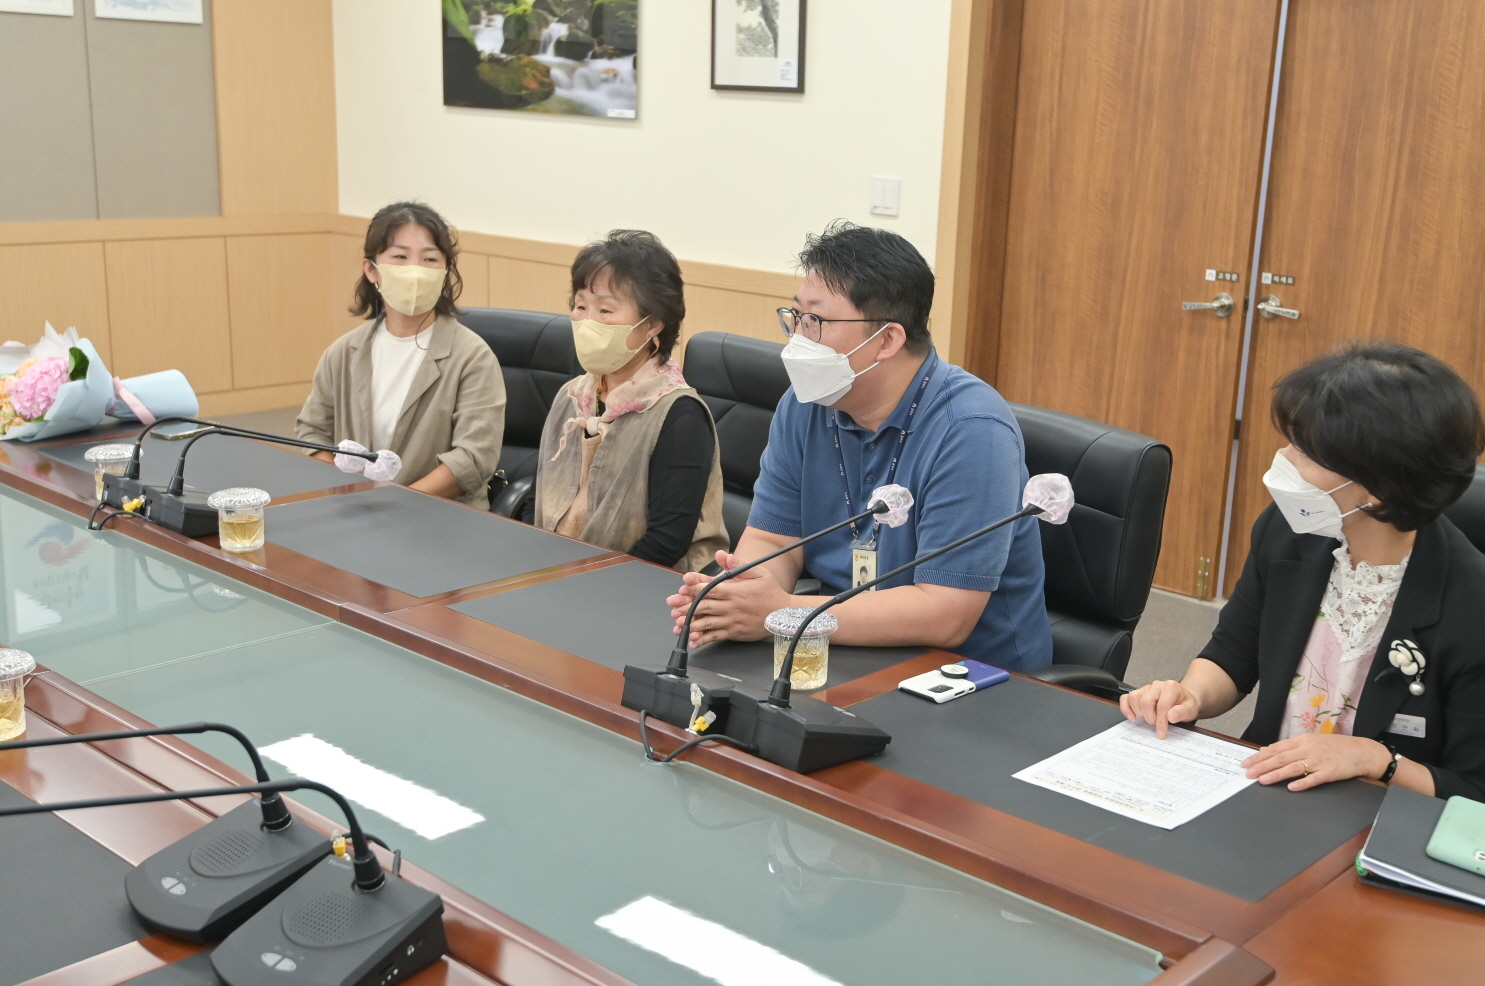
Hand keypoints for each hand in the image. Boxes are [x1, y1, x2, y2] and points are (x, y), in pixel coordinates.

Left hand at [665, 550, 789, 647]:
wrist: (785, 614)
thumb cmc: (771, 592)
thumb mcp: (759, 572)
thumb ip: (738, 564)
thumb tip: (722, 555)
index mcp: (735, 591)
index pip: (711, 589)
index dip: (695, 588)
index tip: (682, 588)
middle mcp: (731, 607)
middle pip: (705, 606)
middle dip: (686, 607)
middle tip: (672, 607)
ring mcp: (732, 621)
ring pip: (708, 623)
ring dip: (691, 624)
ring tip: (677, 625)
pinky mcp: (734, 633)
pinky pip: (716, 637)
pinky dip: (703, 639)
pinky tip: (693, 641)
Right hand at [1120, 679, 1201, 738]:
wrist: (1182, 699)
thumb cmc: (1185, 704)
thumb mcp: (1191, 709)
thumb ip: (1182, 712)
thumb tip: (1170, 716)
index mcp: (1170, 687)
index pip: (1162, 705)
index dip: (1161, 721)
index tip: (1161, 733)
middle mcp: (1156, 685)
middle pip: (1145, 702)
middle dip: (1150, 718)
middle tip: (1156, 725)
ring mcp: (1145, 688)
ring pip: (1133, 698)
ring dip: (1139, 713)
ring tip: (1148, 719)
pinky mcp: (1138, 693)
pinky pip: (1126, 698)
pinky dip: (1126, 708)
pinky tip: (1132, 717)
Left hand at [1241, 733, 1391, 791]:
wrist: (1362, 751)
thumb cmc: (1335, 747)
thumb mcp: (1311, 741)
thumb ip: (1289, 746)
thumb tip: (1267, 749)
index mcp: (1302, 741)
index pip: (1276, 749)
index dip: (1260, 756)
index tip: (1246, 763)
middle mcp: (1309, 749)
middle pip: (1281, 758)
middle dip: (1262, 766)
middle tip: (1248, 773)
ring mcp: (1319, 761)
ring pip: (1294, 768)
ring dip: (1276, 774)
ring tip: (1262, 781)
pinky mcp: (1331, 772)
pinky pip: (1314, 779)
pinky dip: (1302, 783)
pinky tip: (1291, 788)